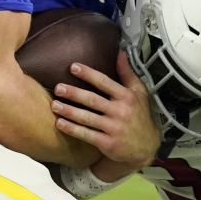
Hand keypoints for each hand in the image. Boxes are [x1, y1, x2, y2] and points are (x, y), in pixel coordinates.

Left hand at [50, 51, 159, 169]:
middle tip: (58, 87)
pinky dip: (73, 129)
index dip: (88, 74)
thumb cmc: (140, 115)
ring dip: (69, 111)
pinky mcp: (108, 143)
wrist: (147, 146)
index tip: (73, 67)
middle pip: (93, 100)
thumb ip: (128, 73)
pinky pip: (87, 135)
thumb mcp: (139, 93)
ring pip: (87, 118)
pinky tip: (60, 124)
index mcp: (127, 96)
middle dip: (74, 93)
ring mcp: (114, 128)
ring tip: (54, 105)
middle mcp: (120, 111)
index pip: (105, 82)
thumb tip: (120, 53)